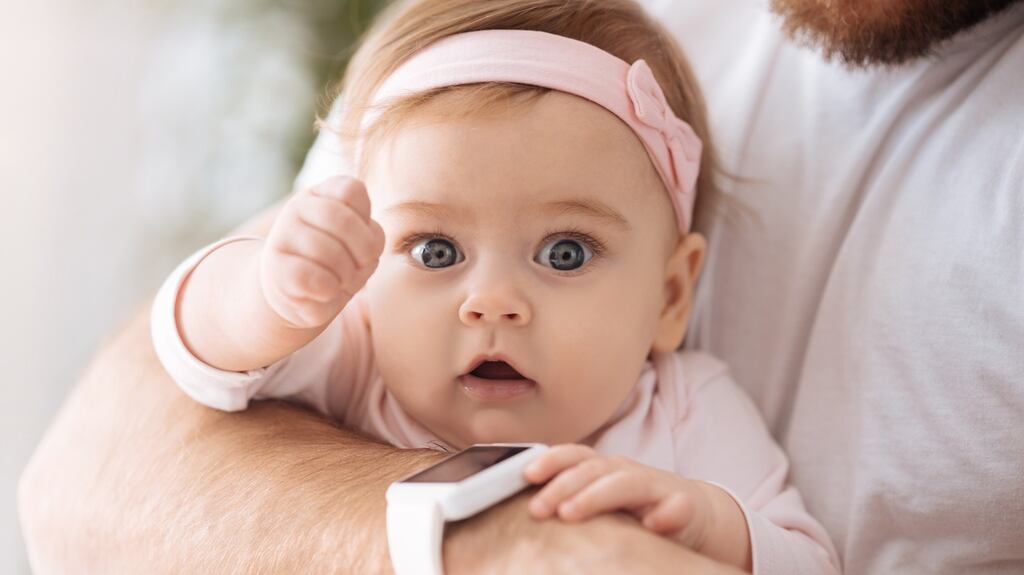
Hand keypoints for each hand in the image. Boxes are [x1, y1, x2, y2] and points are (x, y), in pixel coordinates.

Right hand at [259, 176, 384, 327]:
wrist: (293, 291)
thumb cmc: (336, 264)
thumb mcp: (358, 244)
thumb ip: (370, 239)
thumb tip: (365, 255)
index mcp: (323, 194)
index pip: (352, 190)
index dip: (368, 223)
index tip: (363, 243)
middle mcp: (298, 207)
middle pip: (343, 221)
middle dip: (363, 252)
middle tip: (360, 268)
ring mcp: (283, 235)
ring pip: (329, 252)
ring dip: (347, 276)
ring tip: (341, 282)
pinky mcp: (274, 268)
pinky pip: (309, 277)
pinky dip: (328, 290)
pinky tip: (325, 292)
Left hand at [524, 444, 719, 552]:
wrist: (692, 511)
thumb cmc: (635, 507)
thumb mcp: (600, 499)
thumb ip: (568, 499)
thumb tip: (523, 506)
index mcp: (604, 469)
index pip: (575, 456)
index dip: (550, 461)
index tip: (525, 474)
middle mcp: (627, 472)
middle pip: (593, 470)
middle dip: (562, 486)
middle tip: (537, 508)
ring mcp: (656, 487)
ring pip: (627, 484)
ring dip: (597, 496)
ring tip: (570, 513)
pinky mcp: (684, 507)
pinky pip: (677, 507)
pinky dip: (665, 514)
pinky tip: (651, 525)